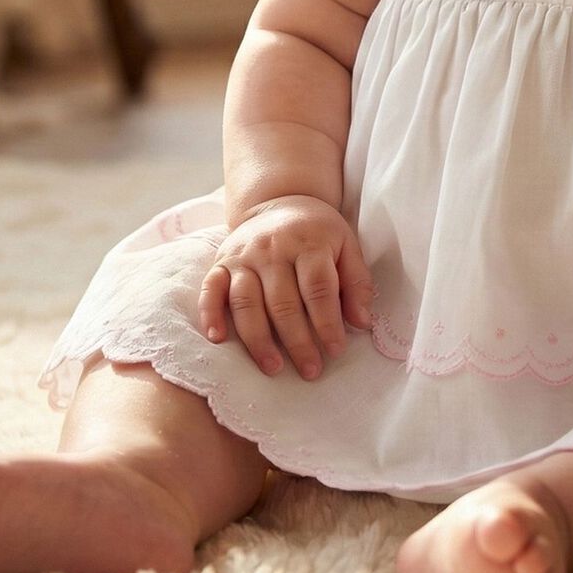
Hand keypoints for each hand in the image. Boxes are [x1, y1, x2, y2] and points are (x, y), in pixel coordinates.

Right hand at [197, 195, 375, 380]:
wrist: (281, 201)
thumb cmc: (318, 232)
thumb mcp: (347, 246)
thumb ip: (356, 282)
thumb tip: (362, 322)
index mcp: (309, 242)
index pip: (319, 289)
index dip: (328, 323)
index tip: (336, 351)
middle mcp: (273, 248)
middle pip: (283, 302)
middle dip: (298, 341)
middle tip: (310, 371)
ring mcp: (244, 255)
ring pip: (247, 302)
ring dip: (259, 340)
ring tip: (274, 368)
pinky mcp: (221, 262)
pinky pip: (211, 289)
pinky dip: (210, 314)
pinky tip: (217, 339)